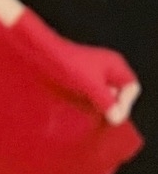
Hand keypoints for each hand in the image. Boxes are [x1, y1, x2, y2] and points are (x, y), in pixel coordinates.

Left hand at [10, 9, 141, 122]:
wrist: (41, 54)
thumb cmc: (68, 65)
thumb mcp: (91, 85)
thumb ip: (107, 102)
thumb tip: (117, 119)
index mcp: (114, 65)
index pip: (131, 87)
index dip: (125, 102)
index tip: (112, 112)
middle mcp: (106, 67)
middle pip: (118, 93)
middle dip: (110, 105)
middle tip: (101, 116)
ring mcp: (93, 72)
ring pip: (103, 95)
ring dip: (97, 105)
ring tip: (87, 112)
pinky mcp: (80, 78)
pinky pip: (90, 94)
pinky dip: (87, 102)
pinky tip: (78, 107)